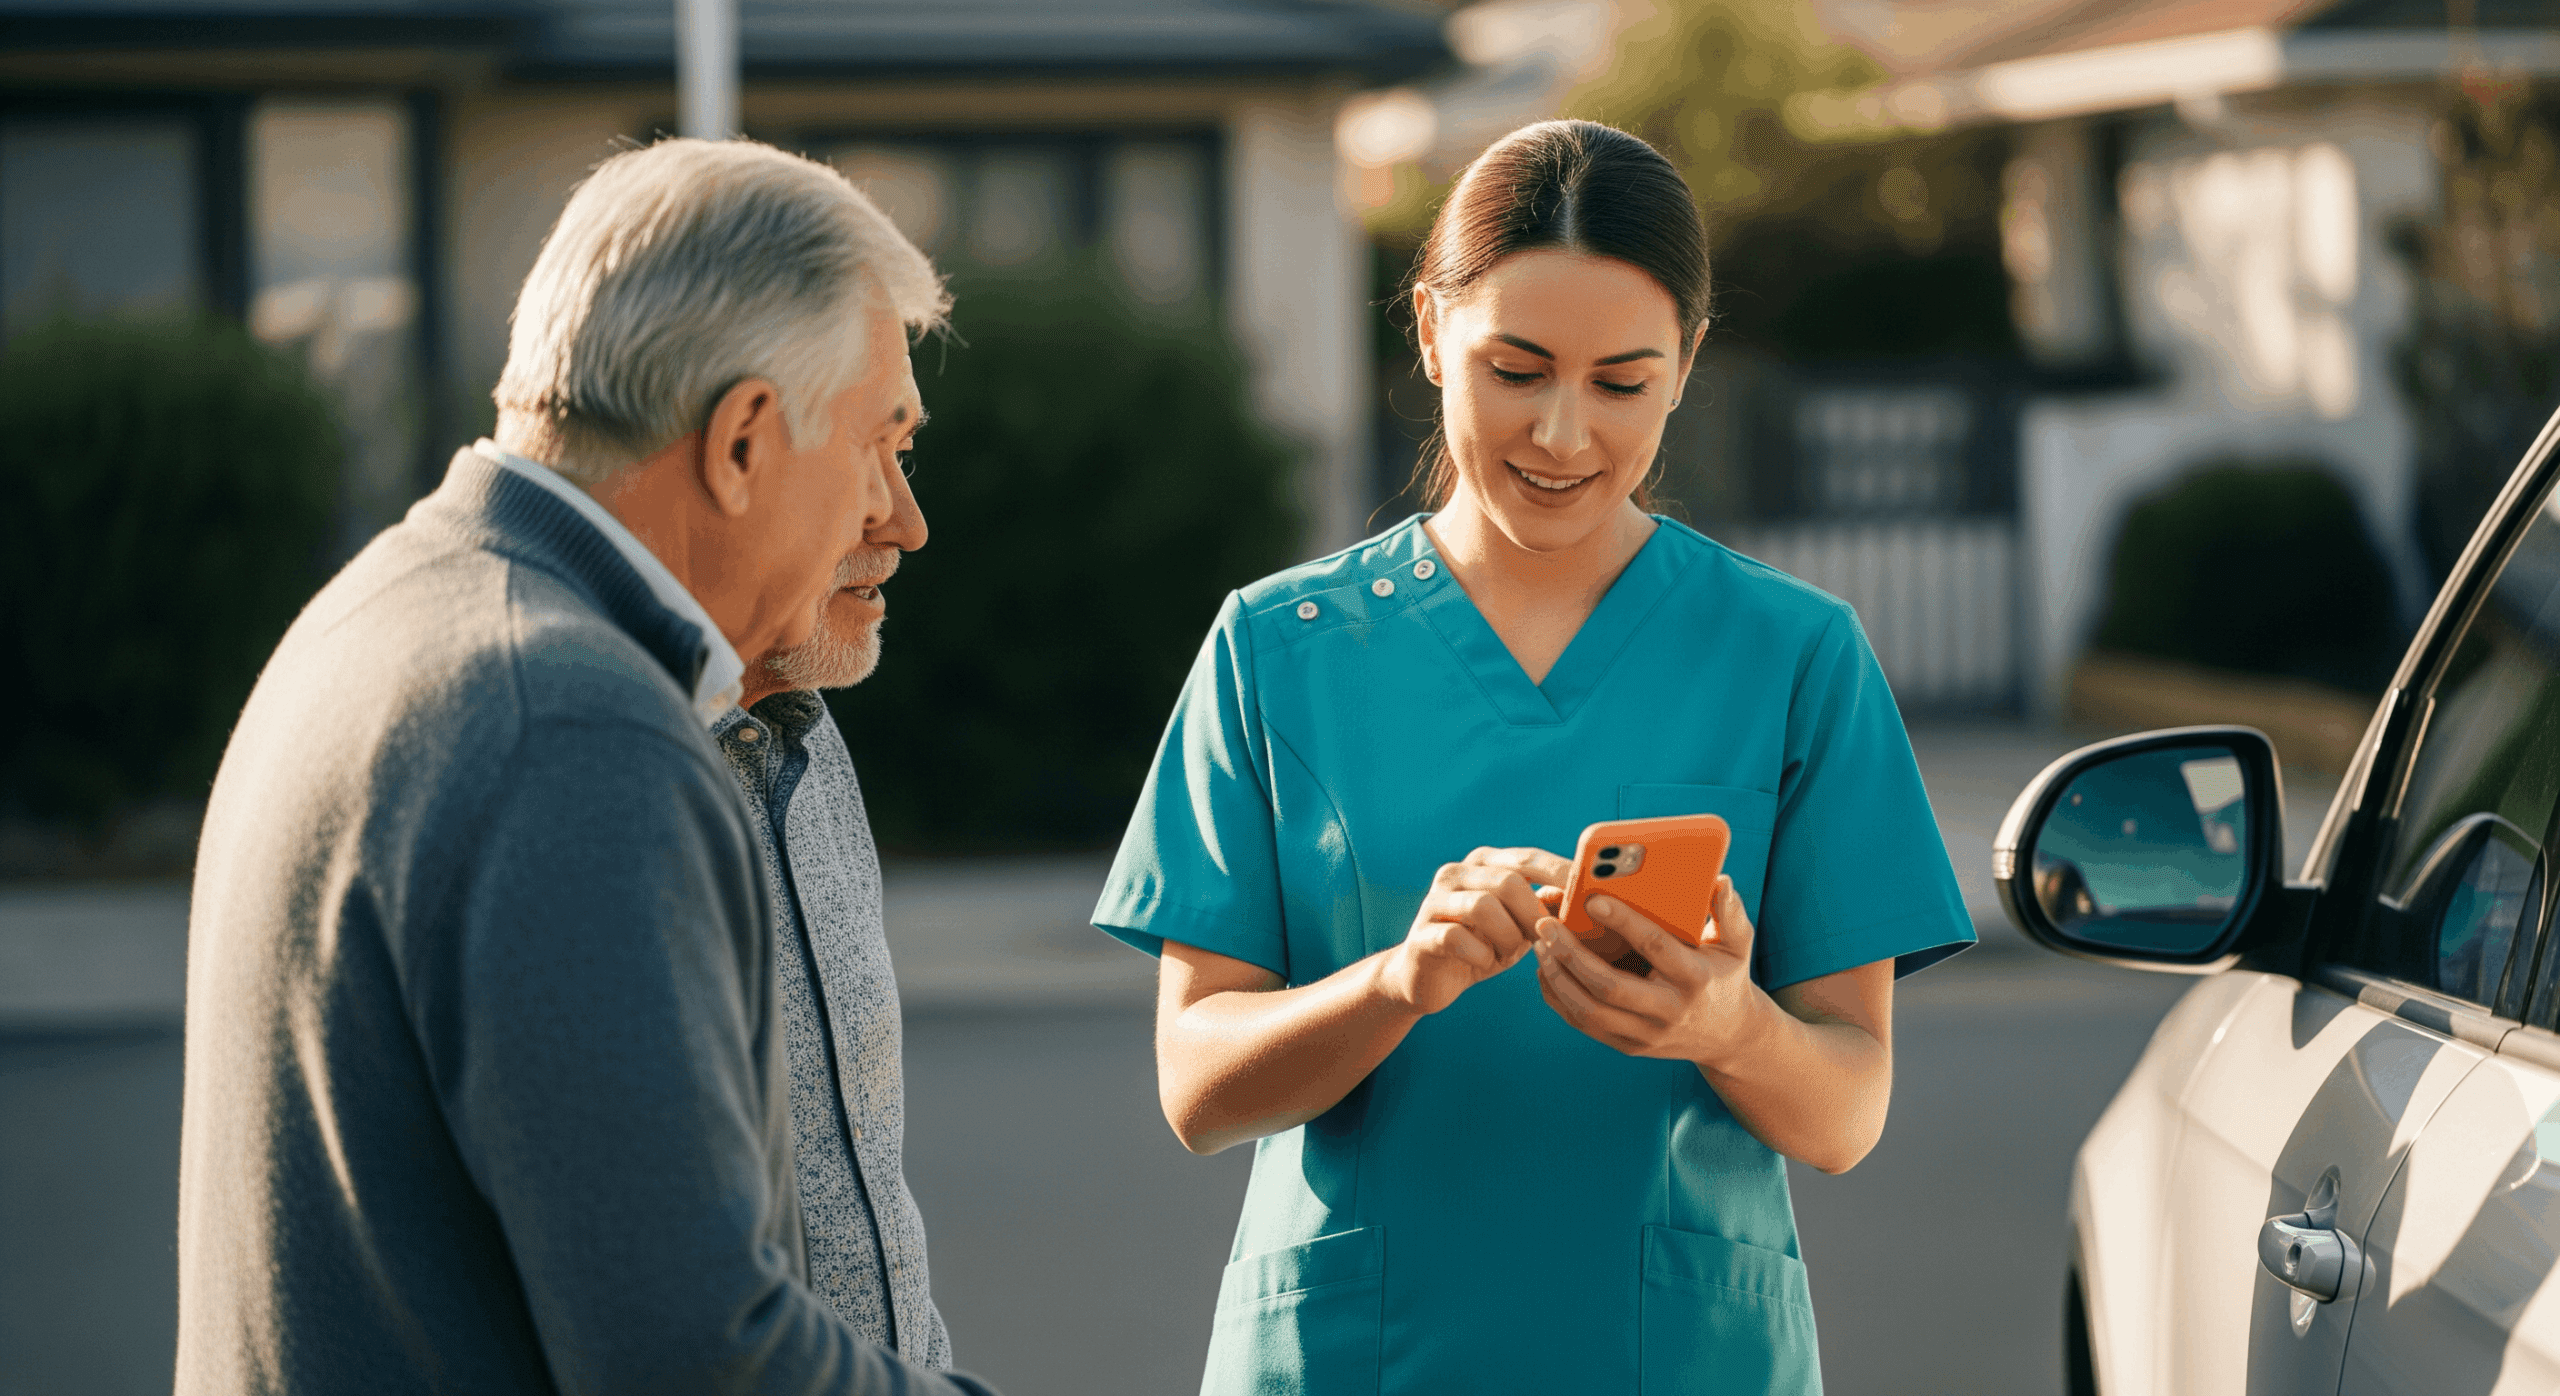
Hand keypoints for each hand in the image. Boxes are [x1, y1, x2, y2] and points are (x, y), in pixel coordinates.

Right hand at [1377, 847, 1570, 1014]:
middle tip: (1545, 939)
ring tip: (1506, 952)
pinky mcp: (1421, 934)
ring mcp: (1435, 902)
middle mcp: (1456, 874)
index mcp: (1484, 864)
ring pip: (1483, 907)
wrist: (1426, 979)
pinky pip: (1457, 938)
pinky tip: (1483, 962)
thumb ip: (1545, 906)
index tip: (1590, 894)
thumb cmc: (1481, 946)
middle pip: (1508, 881)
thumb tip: (1585, 894)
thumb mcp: (1519, 925)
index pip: (1529, 858)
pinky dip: (1480, 955)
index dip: (1561, 874)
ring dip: (1506, 937)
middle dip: (1534, 914)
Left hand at [1532, 874, 1765, 1064]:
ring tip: (1541, 944)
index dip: (1624, 922)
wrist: (1728, 1037)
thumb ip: (1729, 912)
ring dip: (1558, 977)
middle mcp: (1669, 1011)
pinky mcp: (1629, 1046)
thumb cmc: (1726, 978)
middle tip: (1545, 924)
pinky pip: (1584, 1025)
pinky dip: (1559, 998)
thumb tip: (1720, 880)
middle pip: (1609, 987)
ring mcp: (1646, 1034)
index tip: (1593, 900)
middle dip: (1572, 954)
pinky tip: (1546, 970)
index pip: (1656, 947)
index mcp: (1694, 979)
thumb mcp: (1736, 945)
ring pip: (1589, 1011)